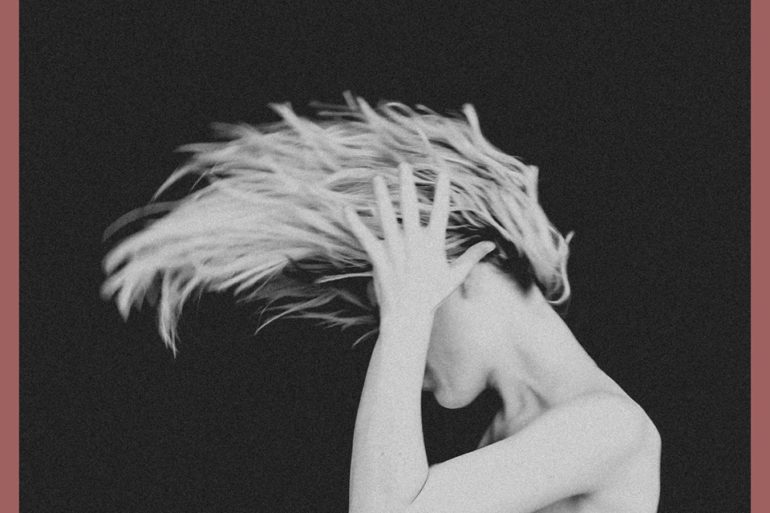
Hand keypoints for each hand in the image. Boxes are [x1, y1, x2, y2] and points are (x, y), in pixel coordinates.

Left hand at [344, 163, 495, 319]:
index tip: (443, 173)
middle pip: (411, 208)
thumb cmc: (432, 294)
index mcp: (433, 244)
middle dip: (407, 185)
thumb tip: (490, 244)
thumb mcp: (455, 275)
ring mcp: (395, 250)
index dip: (442, 193)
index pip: (441, 213)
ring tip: (377, 178)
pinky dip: (355, 223)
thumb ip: (472, 256)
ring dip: (381, 197)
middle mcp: (413, 244)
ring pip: (386, 218)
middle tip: (404, 165)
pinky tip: (347, 209)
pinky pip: (365, 237)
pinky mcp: (378, 258)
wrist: (408, 314)